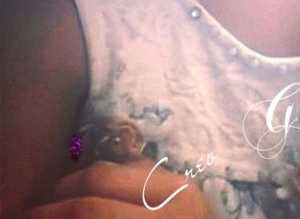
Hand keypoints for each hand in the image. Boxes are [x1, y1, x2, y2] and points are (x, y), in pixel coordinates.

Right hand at [24, 158, 216, 218]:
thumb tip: (60, 218)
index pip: (91, 210)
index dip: (49, 215)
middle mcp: (175, 196)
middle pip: (102, 177)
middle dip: (57, 193)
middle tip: (30, 211)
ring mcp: (184, 184)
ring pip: (119, 167)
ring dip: (79, 182)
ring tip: (54, 202)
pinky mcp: (186, 182)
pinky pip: (138, 171)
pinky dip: (107, 181)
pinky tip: (88, 195)